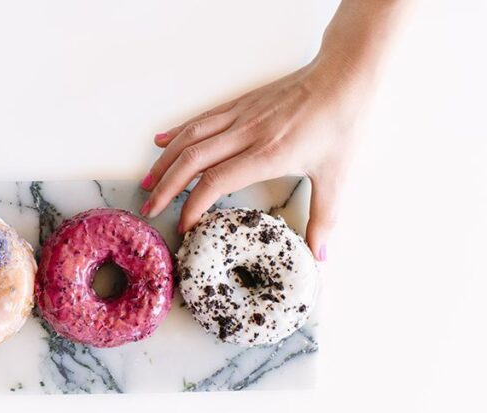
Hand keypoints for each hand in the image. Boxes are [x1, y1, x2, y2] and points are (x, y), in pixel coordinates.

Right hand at [140, 0, 409, 260]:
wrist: (344, 76)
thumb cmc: (341, 124)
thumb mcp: (336, 176)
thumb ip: (325, 218)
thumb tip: (321, 256)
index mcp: (268, 154)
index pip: (217, 181)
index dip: (194, 205)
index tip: (184, 226)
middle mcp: (247, 133)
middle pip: (193, 160)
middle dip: (166, 186)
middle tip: (149, 207)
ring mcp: (241, 116)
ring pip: (190, 138)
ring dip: (165, 161)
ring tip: (148, 181)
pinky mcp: (241, 104)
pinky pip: (201, 119)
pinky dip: (178, 131)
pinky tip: (162, 140)